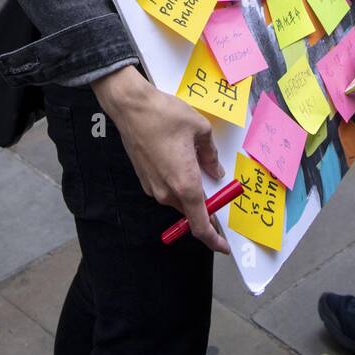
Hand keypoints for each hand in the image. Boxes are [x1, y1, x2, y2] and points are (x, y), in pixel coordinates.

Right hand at [93, 67, 228, 254]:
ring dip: (192, 193)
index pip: (200, 225)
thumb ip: (210, 156)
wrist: (130, 107)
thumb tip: (216, 172)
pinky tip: (183, 162)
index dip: (214, 240)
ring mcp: (153, 187)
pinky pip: (167, 189)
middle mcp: (167, 191)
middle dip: (207, 210)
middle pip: (191, 213)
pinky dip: (179, 184)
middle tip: (221, 195)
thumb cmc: (165, 115)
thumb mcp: (200, 129)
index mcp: (184, 183)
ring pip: (179, 200)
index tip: (224, 246)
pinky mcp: (144, 179)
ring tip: (200, 167)